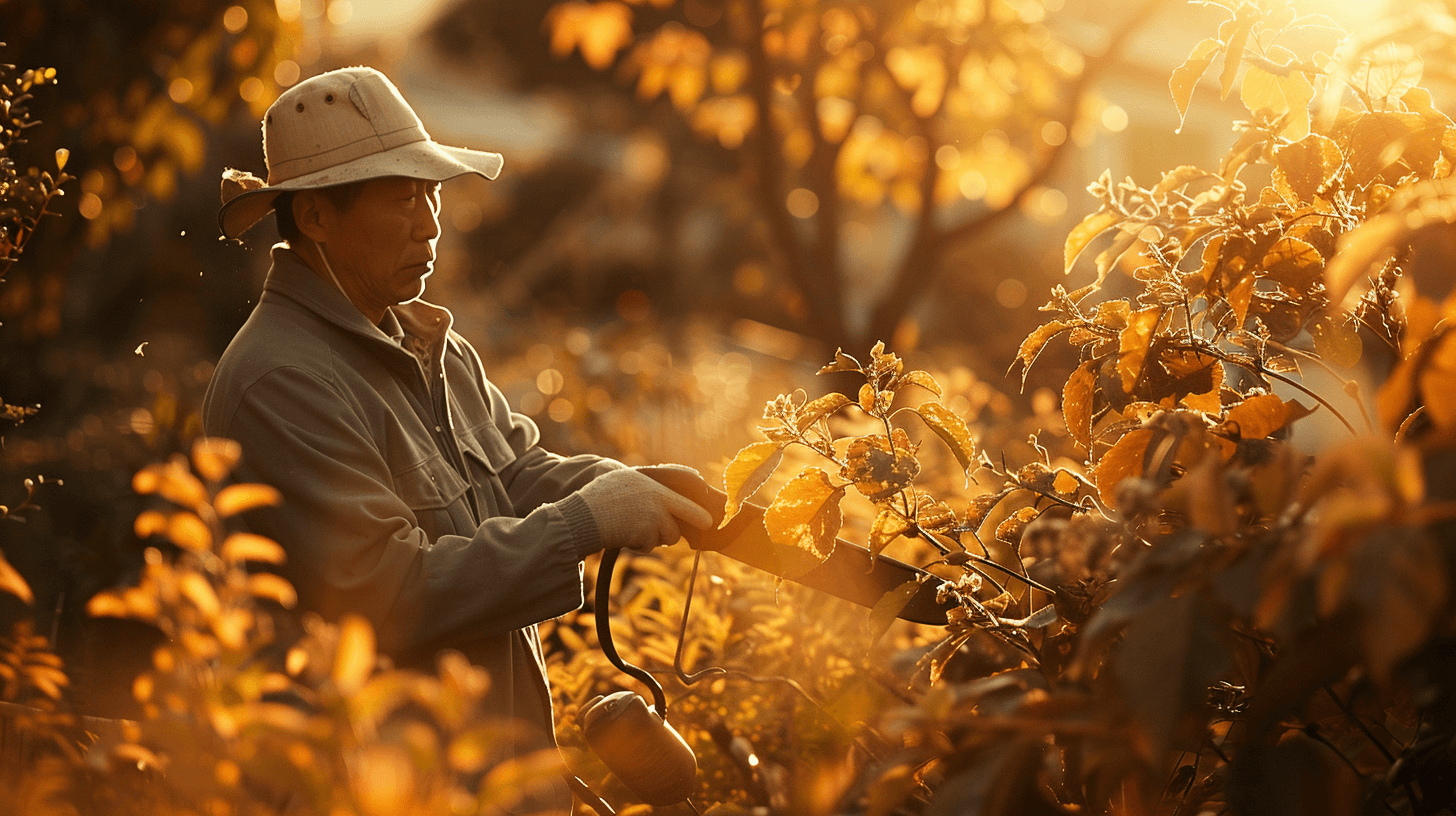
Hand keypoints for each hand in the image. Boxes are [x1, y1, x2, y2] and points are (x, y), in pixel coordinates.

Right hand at [576, 466, 713, 552]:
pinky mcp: (649, 531)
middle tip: (707, 524)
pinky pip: (652, 545)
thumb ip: (642, 488)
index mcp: (649, 482)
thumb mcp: (620, 482)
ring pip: (670, 535)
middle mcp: (656, 495)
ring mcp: (654, 514)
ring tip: (632, 529)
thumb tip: (661, 499)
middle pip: (688, 513)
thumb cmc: (595, 501)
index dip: (695, 502)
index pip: (680, 486)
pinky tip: (624, 535)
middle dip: (698, 520)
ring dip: (656, 537)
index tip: (708, 512)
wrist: (581, 518)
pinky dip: (640, 545)